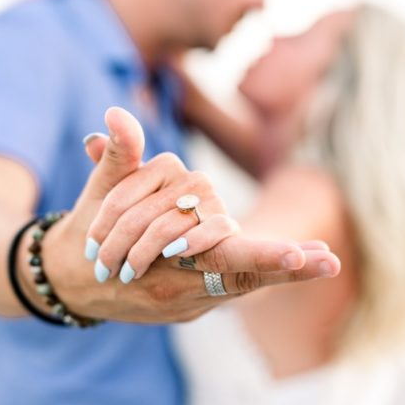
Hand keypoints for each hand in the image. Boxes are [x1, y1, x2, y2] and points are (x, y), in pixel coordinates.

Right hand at [40, 107, 339, 323]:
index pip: (219, 259)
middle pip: (245, 272)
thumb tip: (118, 114)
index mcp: (164, 270)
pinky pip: (247, 278)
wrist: (74, 285)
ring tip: (329, 260)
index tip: (296, 251)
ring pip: (250, 277)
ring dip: (291, 271)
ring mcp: (198, 290)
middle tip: (329, 260)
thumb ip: (117, 160)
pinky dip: (278, 271)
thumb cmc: (85, 237)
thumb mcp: (98, 199)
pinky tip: (315, 257)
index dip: (259, 256)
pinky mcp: (206, 290)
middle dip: (286, 267)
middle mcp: (186, 286)